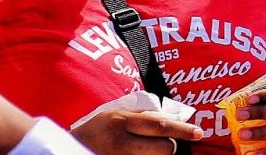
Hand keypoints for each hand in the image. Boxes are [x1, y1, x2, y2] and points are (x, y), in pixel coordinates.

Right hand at [70, 109, 202, 154]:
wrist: (66, 148)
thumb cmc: (97, 129)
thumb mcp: (116, 115)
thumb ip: (140, 116)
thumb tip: (173, 118)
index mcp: (122, 120)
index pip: (160, 125)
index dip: (182, 130)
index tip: (199, 132)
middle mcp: (120, 141)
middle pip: (163, 148)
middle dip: (169, 147)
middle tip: (166, 145)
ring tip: (144, 150)